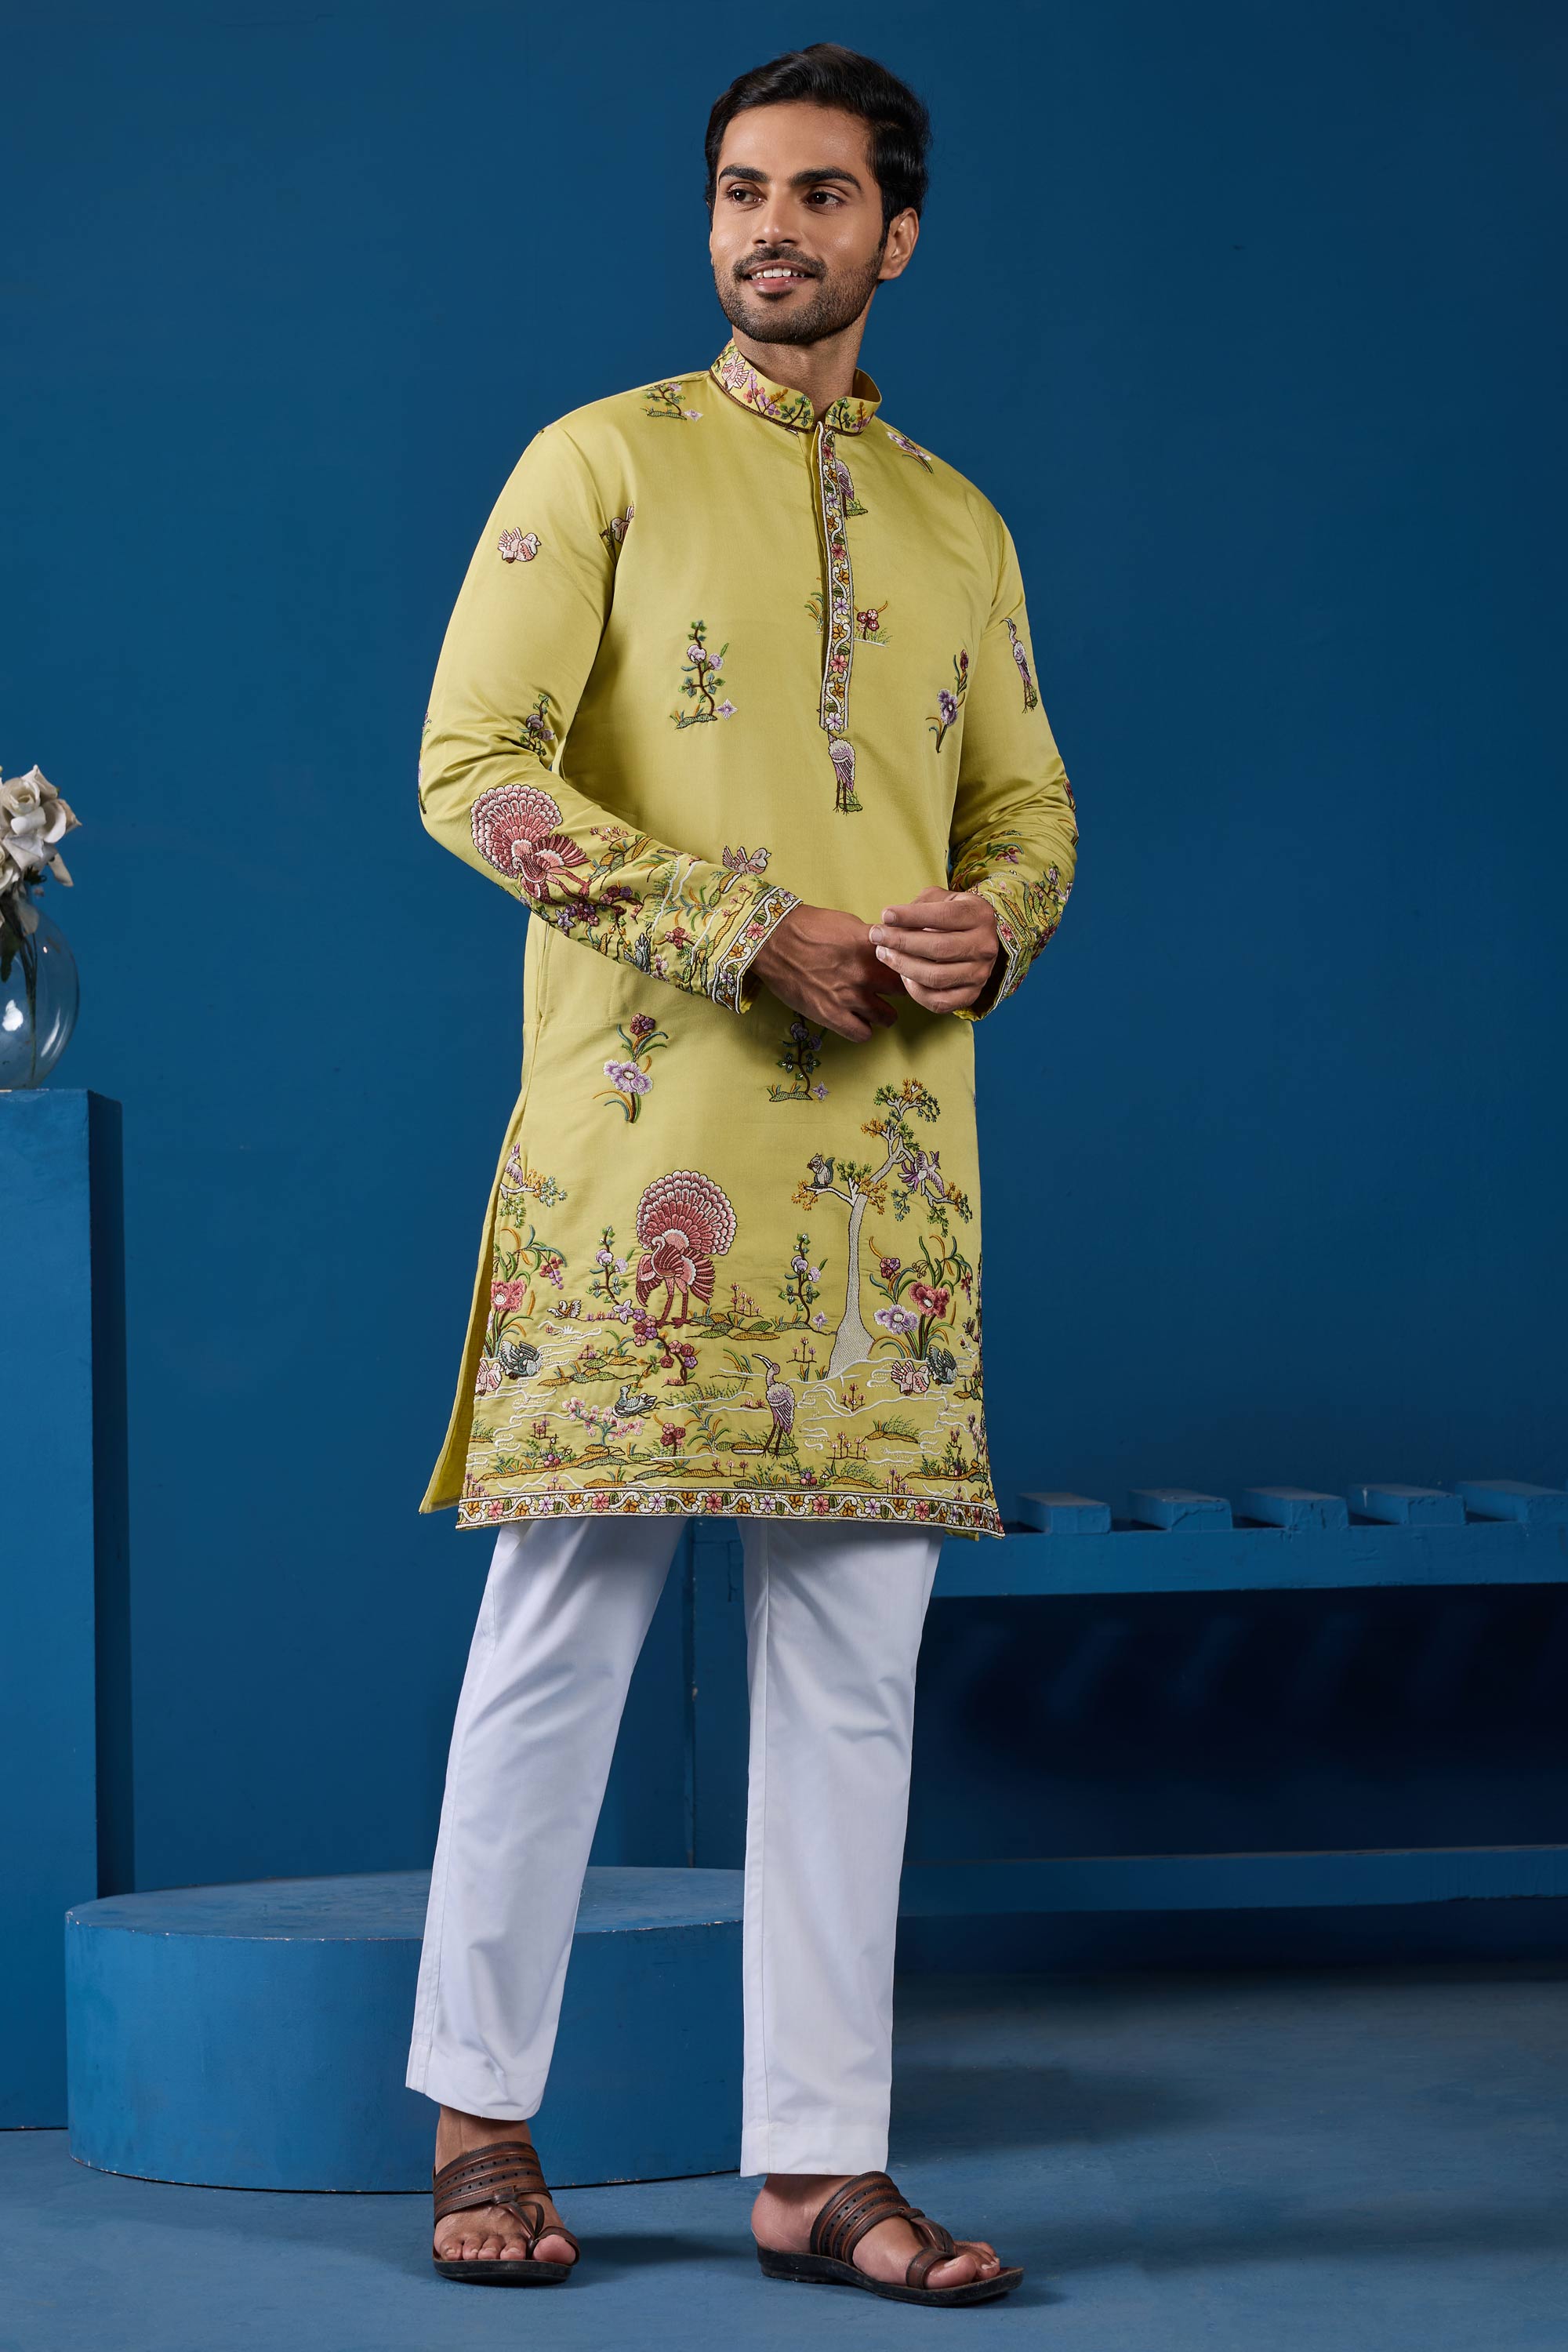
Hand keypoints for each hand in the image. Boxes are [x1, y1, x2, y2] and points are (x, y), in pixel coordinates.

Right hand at [749, 902, 901, 1041]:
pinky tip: (857, 1020)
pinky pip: (862, 1034)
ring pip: (888, 1017)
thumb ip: (873, 939)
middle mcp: (865, 973)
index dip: (911, 965)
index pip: (910, 960)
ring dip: (884, 1013)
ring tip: (875, 1008)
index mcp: (872, 947)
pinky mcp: (830, 1015)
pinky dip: (863, 1029)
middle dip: (901, 990)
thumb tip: (891, 948)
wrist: (772, 940)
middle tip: (891, 990)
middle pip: (904, 990)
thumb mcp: (848, 923)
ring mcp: (849, 997)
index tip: (907, 967)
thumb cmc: (808, 927)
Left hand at [869, 887, 1001, 1012]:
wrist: (977, 940)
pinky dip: (916, 991)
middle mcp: (985, 946)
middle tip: (876, 936)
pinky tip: (903, 976)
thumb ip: (919, 905)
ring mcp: (980, 974)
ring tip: (884, 954)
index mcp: (980, 916)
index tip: (885, 916)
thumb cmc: (952, 916)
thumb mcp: (941, 899)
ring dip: (903, 966)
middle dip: (901, 942)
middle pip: (938, 948)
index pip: (944, 916)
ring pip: (936, 977)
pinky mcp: (971, 995)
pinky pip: (939, 1002)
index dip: (911, 916)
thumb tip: (890, 923)